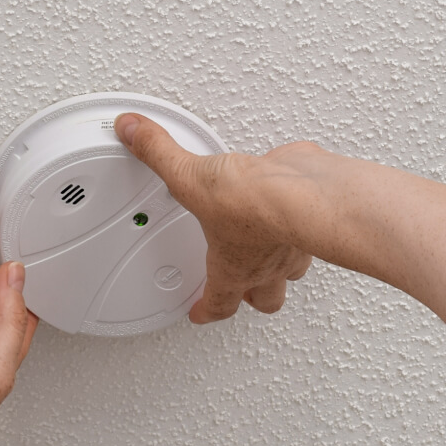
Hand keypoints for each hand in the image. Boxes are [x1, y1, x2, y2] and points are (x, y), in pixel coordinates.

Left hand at [115, 113, 313, 323]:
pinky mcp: (315, 218)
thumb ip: (158, 151)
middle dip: (254, 300)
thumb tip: (130, 131)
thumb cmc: (251, 205)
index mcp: (233, 267)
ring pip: (291, 272)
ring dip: (282, 269)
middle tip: (245, 295)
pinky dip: (301, 224)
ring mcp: (295, 246)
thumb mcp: (189, 176)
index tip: (200, 314)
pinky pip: (308, 228)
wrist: (304, 192)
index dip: (206, 311)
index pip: (218, 302)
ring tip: (271, 257)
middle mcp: (267, 263)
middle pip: (265, 299)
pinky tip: (294, 210)